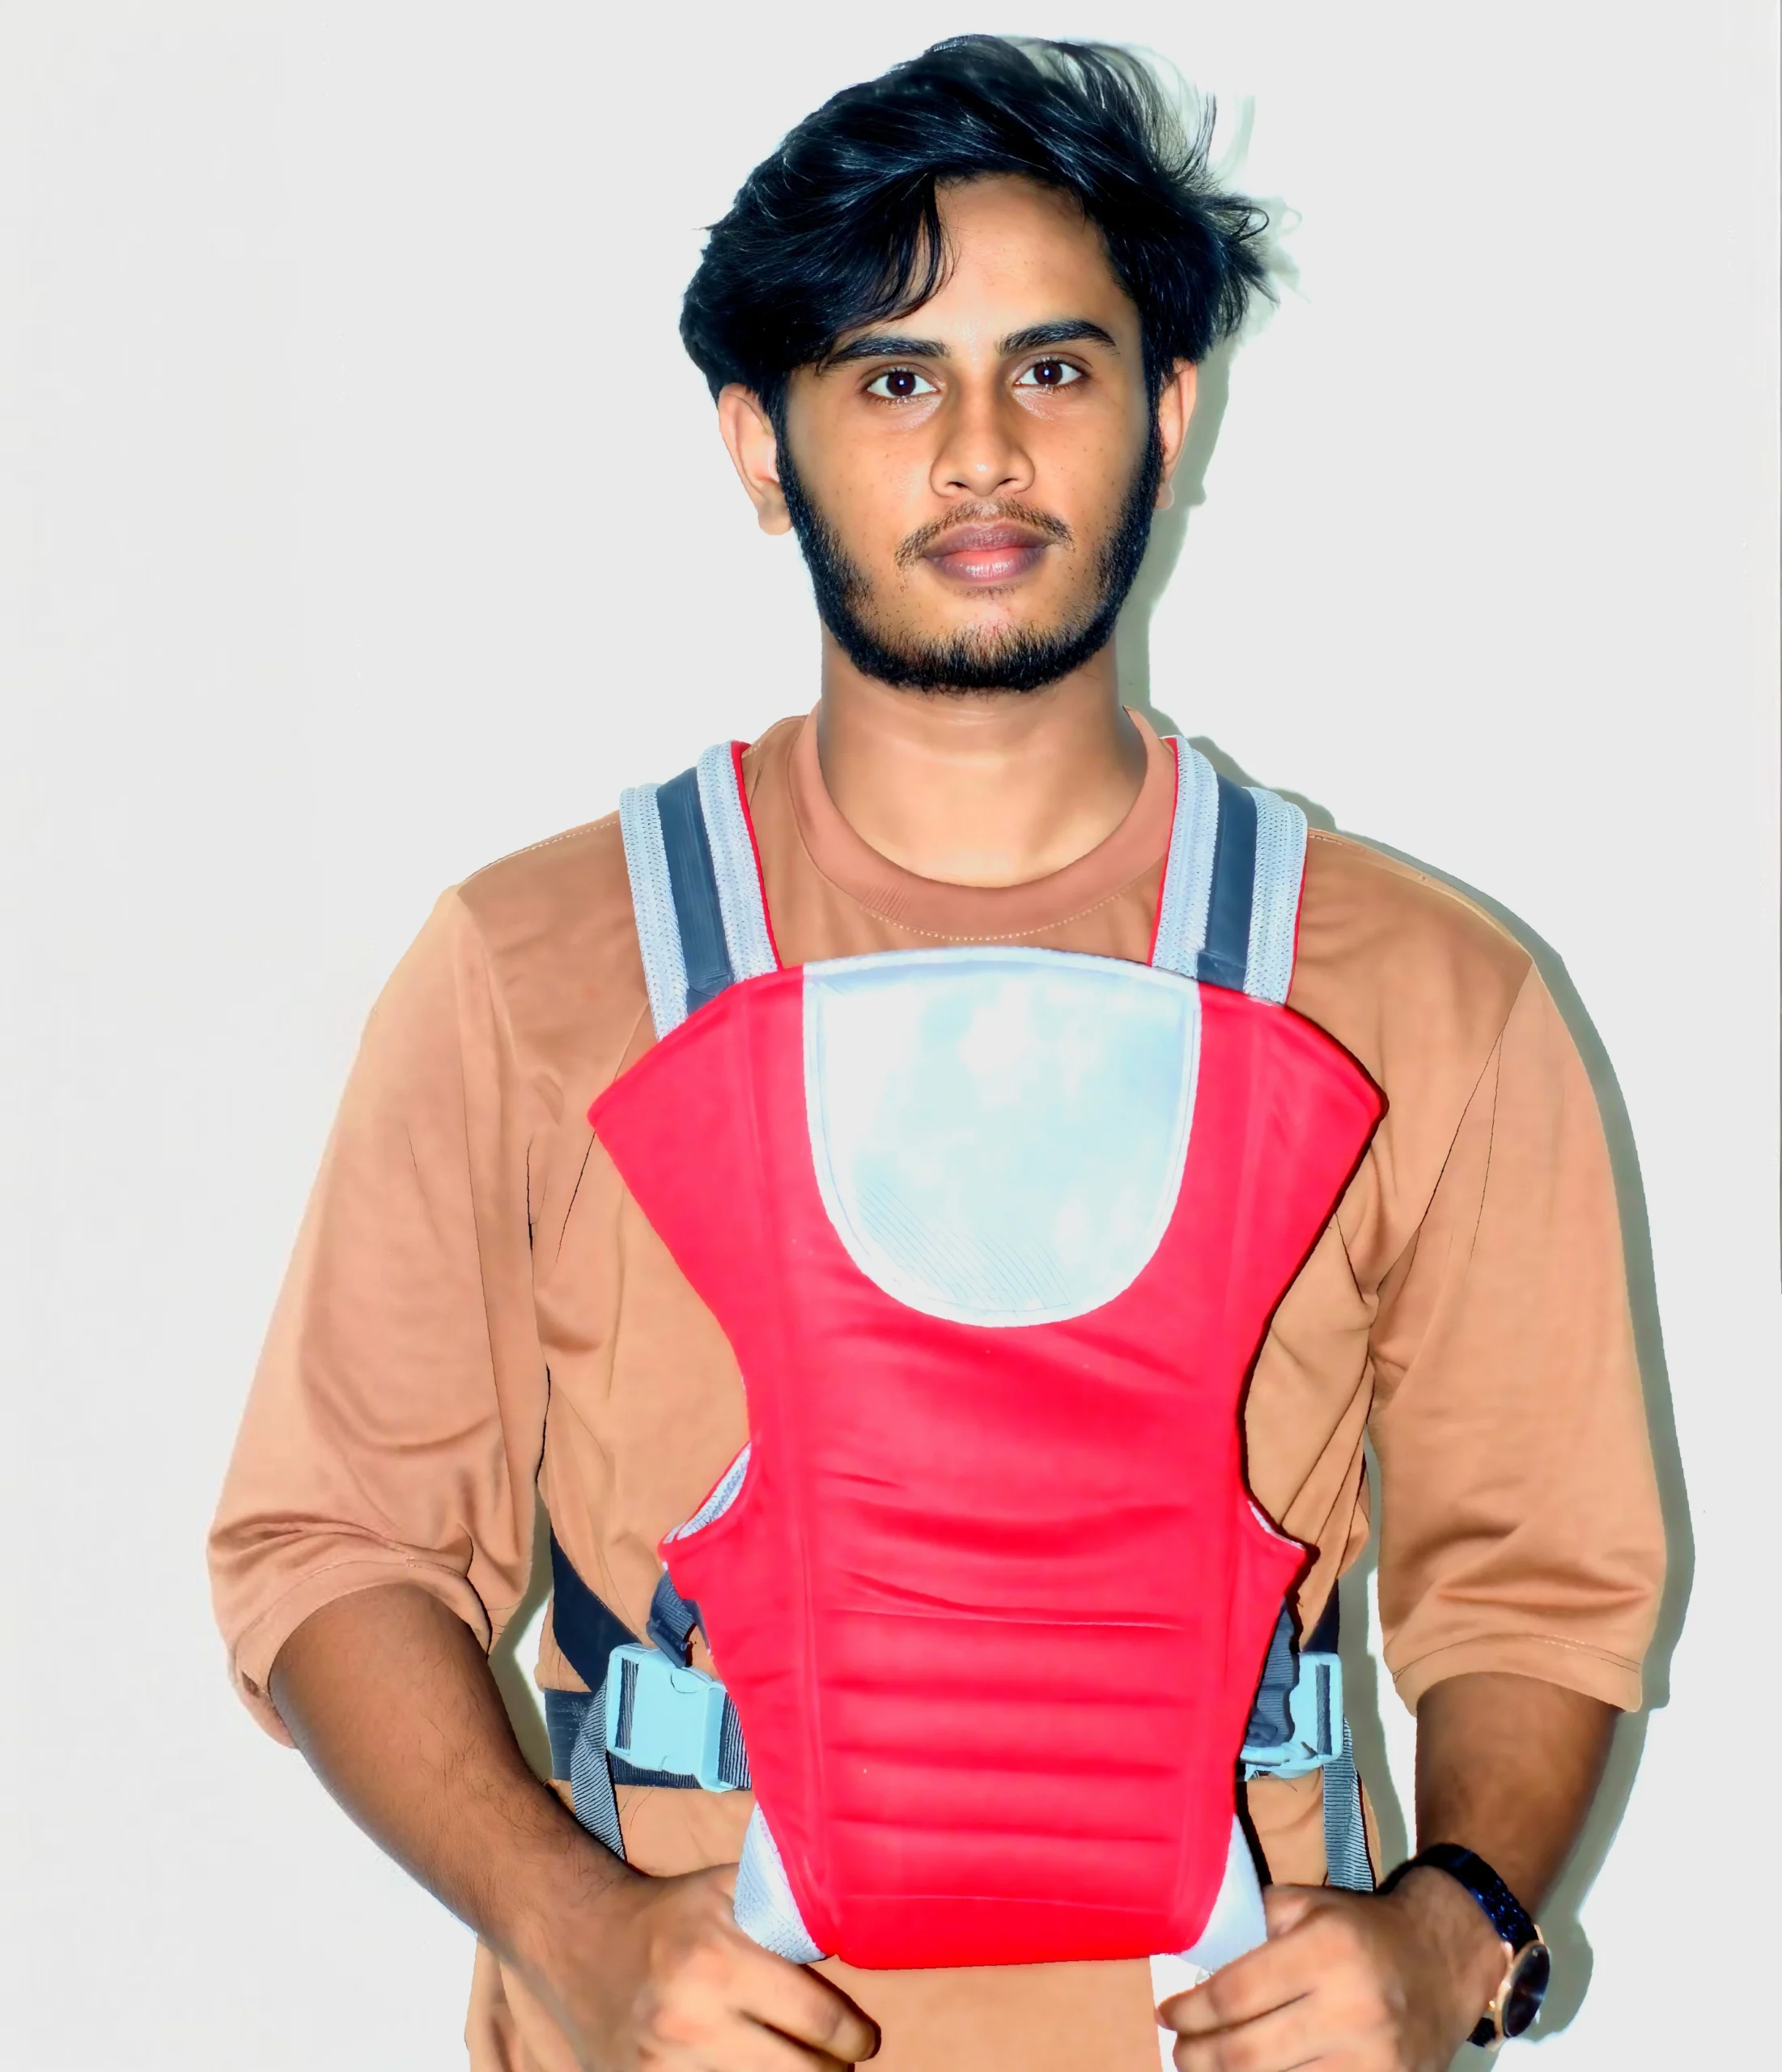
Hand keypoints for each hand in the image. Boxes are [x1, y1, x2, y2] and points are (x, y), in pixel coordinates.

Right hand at [522, 1859, 879, 2071]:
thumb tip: (852, 1906)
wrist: (581, 1941)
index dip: (851, 2038)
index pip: (816, 2019)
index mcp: (719, 1960)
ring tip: (799, 2066)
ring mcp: (664, 2064)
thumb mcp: (727, 1887)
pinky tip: (754, 2069)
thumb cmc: (671, 1914)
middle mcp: (691, 2018)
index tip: (861, 2040)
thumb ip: (786, 1899)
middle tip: (839, 2062)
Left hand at [1158, 1869, 1506, 2070]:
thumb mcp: (1310, 1906)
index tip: (1167, 2014)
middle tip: (1179, 2051)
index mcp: (1326, 1951)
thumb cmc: (1362, 1932)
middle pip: (1247, 2053)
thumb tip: (1198, 1957)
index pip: (1237, 1993)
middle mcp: (1350, 2009)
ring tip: (1206, 2069)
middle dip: (1199, 2057)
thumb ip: (1257, 1923)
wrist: (1441, 1965)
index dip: (1192, 2011)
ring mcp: (1372, 2060)